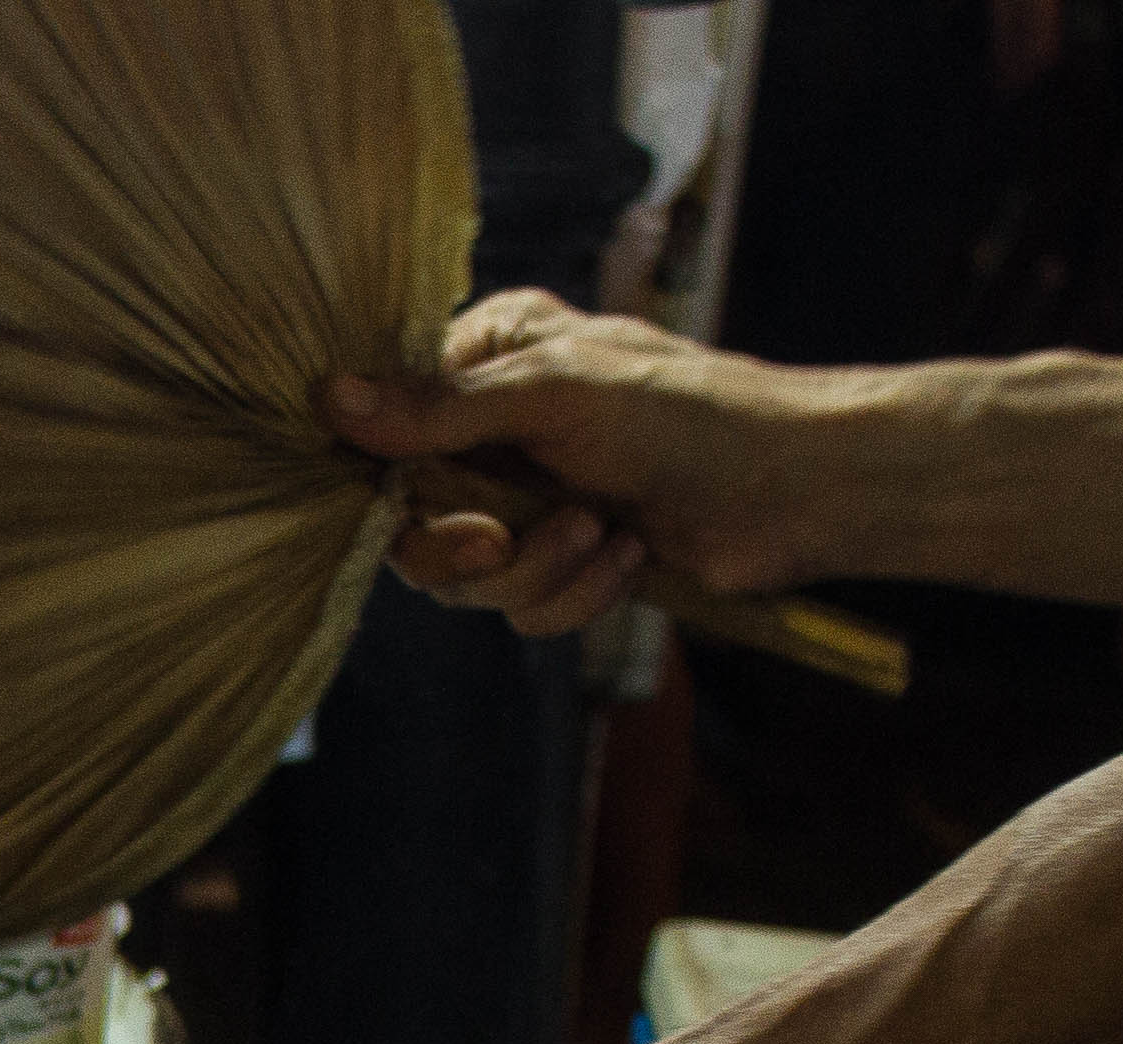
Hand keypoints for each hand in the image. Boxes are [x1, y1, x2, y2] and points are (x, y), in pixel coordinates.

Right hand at [324, 291, 850, 637]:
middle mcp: (497, 429)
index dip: (384, 475)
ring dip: (532, 569)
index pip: (387, 422)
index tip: (402, 499)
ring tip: (602, 533)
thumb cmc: (689, 414)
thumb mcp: (553, 396)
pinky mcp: (567, 559)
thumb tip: (328, 399)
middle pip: (411, 518)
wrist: (794, 492)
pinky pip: (522, 606)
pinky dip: (574, 593)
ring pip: (465, 575)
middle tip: (495, 541)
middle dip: (464, 542)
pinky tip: (627, 557)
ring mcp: (531, 499)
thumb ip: (439, 407)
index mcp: (490, 359)